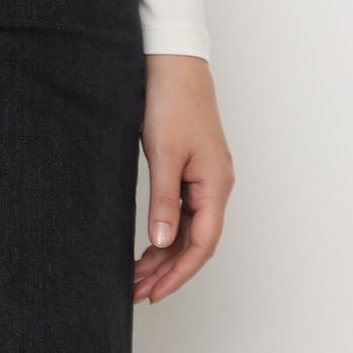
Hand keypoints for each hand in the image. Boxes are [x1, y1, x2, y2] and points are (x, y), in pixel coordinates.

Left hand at [133, 53, 233, 303]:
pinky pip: (183, 208)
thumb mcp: (164, 153)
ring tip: (136, 274)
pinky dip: (166, 228)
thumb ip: (164, 200)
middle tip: (136, 290)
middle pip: (195, 240)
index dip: (179, 273)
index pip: (202, 244)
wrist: (173, 60)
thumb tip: (163, 241)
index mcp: (215, 184)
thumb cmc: (172, 100)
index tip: (154, 292)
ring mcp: (205, 175)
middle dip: (167, 269)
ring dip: (164, 251)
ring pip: (188, 227)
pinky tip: (149, 242)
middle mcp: (216, 184)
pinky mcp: (192, 165)